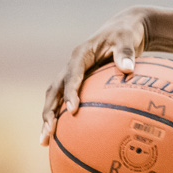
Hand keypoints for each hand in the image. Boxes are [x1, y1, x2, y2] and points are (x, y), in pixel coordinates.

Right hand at [41, 7, 149, 143]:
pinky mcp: (76, 83)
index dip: (70, 92)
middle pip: (54, 91)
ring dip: (48, 118)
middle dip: (48, 112)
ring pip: (54, 99)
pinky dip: (61, 117)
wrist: (121, 30)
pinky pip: (64, 101)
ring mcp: (71, 75)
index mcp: (80, 54)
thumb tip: (128, 69)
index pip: (72, 75)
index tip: (72, 110)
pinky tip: (62, 138)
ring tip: (44, 142)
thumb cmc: (125, 34)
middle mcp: (71, 66)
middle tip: (48, 133)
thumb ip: (126, 53)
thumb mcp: (127, 39)